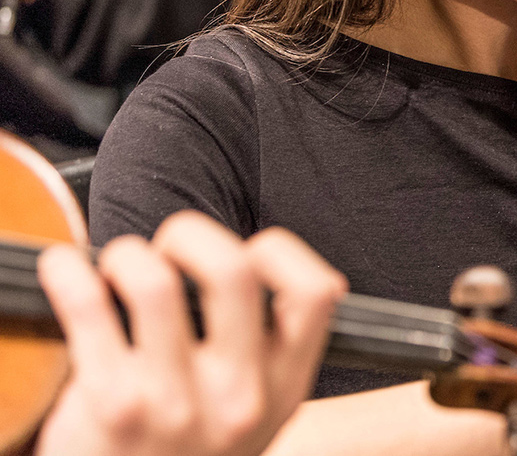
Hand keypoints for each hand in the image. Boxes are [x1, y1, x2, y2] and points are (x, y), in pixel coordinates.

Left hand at [34, 212, 347, 455]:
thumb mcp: (257, 418)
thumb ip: (270, 355)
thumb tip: (265, 264)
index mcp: (283, 390)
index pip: (314, 293)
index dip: (281, 253)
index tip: (248, 251)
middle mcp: (236, 397)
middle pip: (233, 271)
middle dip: (192, 235)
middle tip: (171, 248)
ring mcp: (172, 403)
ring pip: (155, 282)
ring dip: (128, 255)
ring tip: (119, 267)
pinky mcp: (109, 405)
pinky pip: (87, 306)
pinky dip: (69, 273)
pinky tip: (66, 272)